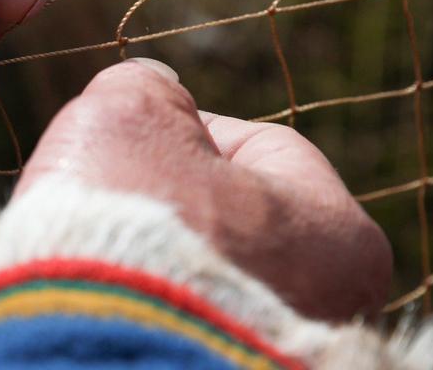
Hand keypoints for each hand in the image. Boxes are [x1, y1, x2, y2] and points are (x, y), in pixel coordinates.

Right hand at [17, 59, 391, 320]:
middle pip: (237, 219)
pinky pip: (182, 323)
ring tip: (103, 249)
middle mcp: (335, 312)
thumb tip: (152, 89)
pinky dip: (147, 304)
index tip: (131, 140)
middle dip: (173, 200)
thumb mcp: (131, 114)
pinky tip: (105, 294)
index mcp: (343, 237)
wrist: (89, 342)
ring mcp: (279, 354)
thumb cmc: (127, 219)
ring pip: (207, 278)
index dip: (184, 130)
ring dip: (158, 257)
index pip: (262, 148)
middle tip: (115, 195)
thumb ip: (151, 89)